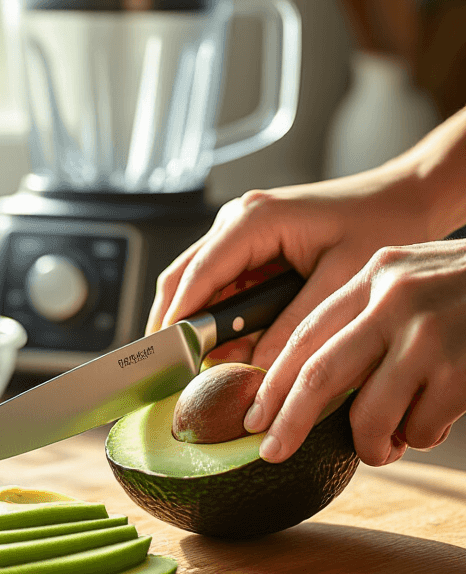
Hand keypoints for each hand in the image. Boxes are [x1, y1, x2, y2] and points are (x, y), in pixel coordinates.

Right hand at [146, 166, 436, 371]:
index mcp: (255, 219)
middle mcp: (239, 220)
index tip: (167, 361)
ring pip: (198, 285)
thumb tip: (256, 369)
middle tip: (175, 375)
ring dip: (198, 326)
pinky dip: (219, 319)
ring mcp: (242, 233)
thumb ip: (294, 326)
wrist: (406, 198)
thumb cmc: (381, 223)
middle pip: (183, 279)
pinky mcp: (253, 247)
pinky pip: (221, 286)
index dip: (178, 321)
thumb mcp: (340, 280)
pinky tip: (229, 350)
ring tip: (203, 370)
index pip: (198, 275)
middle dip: (176, 327)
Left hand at [244, 241, 465, 465]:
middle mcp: (396, 299)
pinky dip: (422, 437)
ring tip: (390, 442)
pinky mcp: (460, 370)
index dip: (273, 380)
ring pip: (370, 416)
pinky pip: (419, 430)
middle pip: (319, 375)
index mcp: (377, 274)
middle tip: (271, 453)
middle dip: (290, 421)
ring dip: (373, 444)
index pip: (307, 333)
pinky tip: (442, 417)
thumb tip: (310, 390)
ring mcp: (429, 335)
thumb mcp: (416, 281)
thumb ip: (370, 319)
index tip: (255, 416)